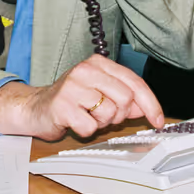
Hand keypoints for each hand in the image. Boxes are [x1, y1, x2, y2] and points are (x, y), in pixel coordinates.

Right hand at [0, 54, 164, 140]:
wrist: (35, 107)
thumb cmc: (71, 100)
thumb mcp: (100, 93)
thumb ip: (124, 98)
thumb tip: (147, 108)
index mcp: (98, 63)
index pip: (134, 82)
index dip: (150, 103)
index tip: (158, 120)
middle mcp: (86, 70)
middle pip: (126, 98)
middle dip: (120, 114)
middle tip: (104, 115)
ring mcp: (73, 86)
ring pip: (110, 113)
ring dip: (102, 122)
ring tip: (87, 116)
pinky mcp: (63, 105)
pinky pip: (91, 127)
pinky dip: (87, 130)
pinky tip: (76, 122)